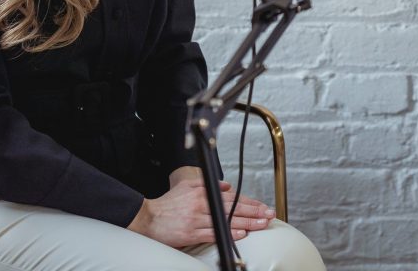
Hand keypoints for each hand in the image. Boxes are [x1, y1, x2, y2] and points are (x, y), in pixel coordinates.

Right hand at [127, 177, 275, 247]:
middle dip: (254, 212)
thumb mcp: (189, 186)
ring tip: (262, 224)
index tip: (263, 206)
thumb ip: (210, 184)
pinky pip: (214, 233)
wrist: (148, 217)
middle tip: (269, 215)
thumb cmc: (168, 203)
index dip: (250, 202)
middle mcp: (202, 204)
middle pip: (233, 208)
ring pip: (227, 221)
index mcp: (203, 192)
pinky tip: (241, 234)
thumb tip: (228, 186)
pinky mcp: (191, 233)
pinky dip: (229, 233)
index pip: (232, 197)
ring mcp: (197, 219)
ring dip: (247, 223)